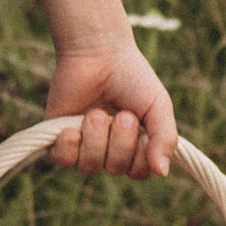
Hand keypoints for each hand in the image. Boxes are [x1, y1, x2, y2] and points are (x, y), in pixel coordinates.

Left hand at [44, 38, 177, 179]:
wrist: (98, 52)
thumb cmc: (131, 77)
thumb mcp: (159, 106)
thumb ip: (166, 139)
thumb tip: (162, 173)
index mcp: (135, 146)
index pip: (139, 172)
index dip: (141, 156)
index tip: (141, 126)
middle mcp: (109, 149)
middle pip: (115, 169)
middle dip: (119, 141)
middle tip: (121, 113)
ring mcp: (84, 144)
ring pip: (89, 165)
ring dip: (95, 138)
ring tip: (95, 112)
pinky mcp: (59, 137)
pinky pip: (63, 159)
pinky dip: (69, 145)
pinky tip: (72, 128)